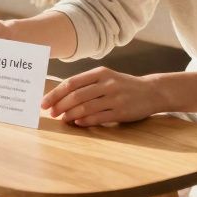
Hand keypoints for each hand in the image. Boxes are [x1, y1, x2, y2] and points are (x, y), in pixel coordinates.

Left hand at [41, 67, 163, 126]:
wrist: (152, 91)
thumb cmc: (123, 85)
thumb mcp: (107, 78)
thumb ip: (87, 85)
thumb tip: (61, 97)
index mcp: (100, 73)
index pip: (72, 82)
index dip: (55, 93)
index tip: (44, 103)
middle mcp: (107, 83)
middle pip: (76, 95)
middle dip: (60, 105)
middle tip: (50, 113)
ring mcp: (115, 98)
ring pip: (86, 107)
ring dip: (70, 115)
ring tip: (62, 119)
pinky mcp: (121, 112)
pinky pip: (99, 118)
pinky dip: (86, 121)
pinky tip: (77, 123)